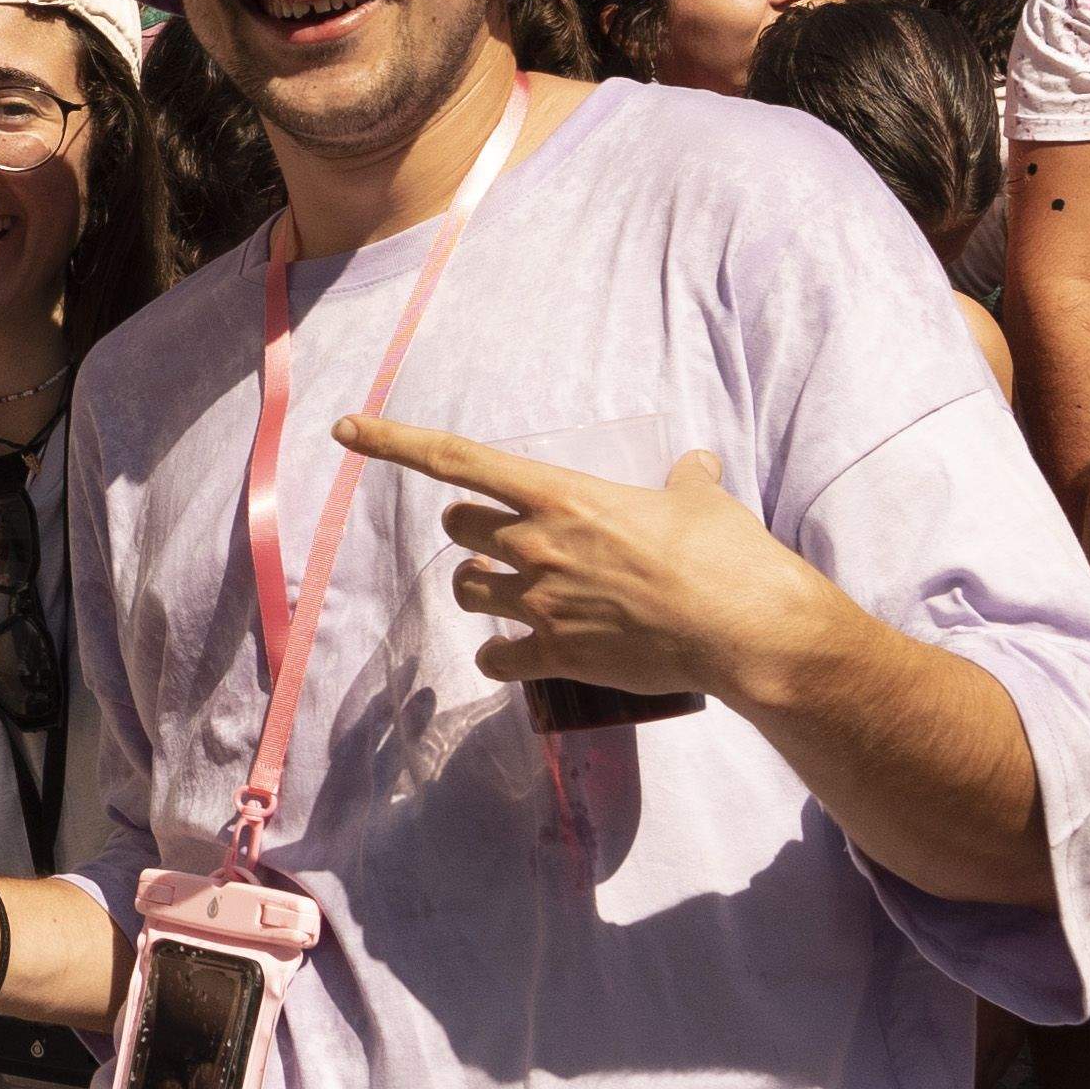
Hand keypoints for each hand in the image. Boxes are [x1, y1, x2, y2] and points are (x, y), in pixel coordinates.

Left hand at [344, 417, 844, 711]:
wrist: (743, 632)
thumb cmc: (727, 557)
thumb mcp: (704, 501)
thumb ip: (686, 481)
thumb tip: (695, 464)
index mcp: (562, 495)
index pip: (457, 460)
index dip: (393, 442)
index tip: (345, 429)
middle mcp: (537, 544)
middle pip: (458, 529)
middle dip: (472, 532)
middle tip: (505, 540)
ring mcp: (541, 603)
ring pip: (467, 589)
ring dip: (479, 588)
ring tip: (508, 592)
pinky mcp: (556, 656)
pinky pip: (496, 659)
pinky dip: (498, 659)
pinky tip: (512, 658)